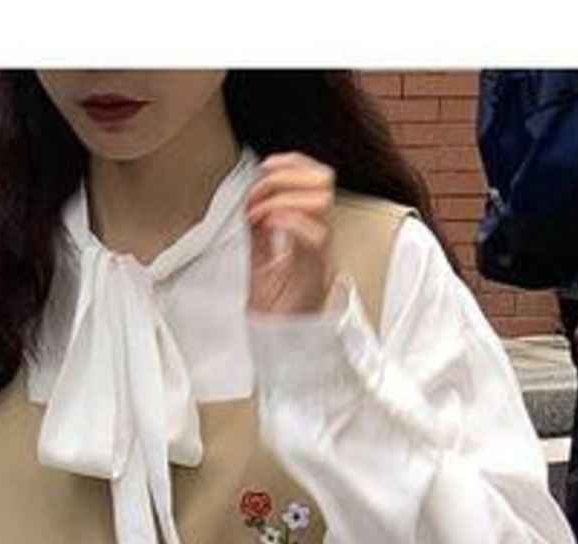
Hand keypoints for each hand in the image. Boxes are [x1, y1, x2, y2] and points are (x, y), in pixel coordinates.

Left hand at [245, 152, 336, 316]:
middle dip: (286, 175)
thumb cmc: (275, 308)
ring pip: (321, 200)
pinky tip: (268, 225)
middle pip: (323, 181)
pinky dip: (288, 220)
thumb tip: (254, 196)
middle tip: (258, 196)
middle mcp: (321, 238)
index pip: (317, 177)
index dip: (293, 162)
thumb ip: (261, 226)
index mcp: (312, 230)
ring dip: (284, 196)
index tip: (265, 167)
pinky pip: (313, 235)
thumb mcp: (262, 256)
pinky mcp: (313, 275)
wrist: (280, 345)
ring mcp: (320, 254)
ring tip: (259, 214)